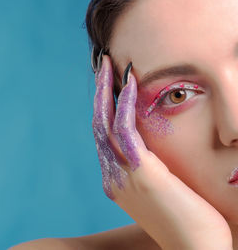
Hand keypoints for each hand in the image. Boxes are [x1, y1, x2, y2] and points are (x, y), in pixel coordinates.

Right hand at [92, 54, 232, 249]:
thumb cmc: (190, 223)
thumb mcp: (163, 193)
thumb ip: (150, 172)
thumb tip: (155, 153)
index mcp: (116, 180)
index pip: (104, 136)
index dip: (105, 107)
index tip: (112, 84)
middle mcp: (112, 176)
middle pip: (98, 124)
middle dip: (100, 92)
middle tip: (104, 65)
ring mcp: (122, 175)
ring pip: (104, 123)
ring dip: (107, 90)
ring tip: (111, 64)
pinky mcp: (140, 173)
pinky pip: (125, 131)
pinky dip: (124, 104)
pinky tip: (130, 83)